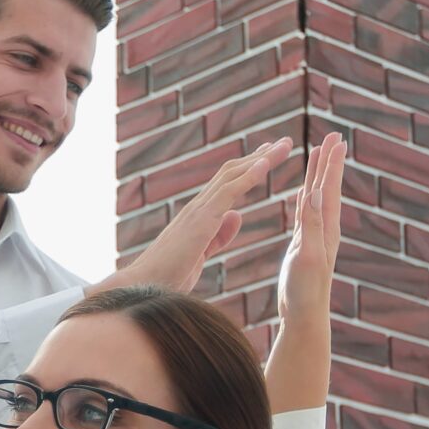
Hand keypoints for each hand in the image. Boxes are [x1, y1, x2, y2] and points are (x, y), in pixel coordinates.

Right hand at [94, 139, 291, 296]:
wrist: (144, 286)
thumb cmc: (169, 275)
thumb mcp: (203, 253)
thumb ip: (219, 235)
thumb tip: (236, 216)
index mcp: (200, 214)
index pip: (228, 182)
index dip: (250, 168)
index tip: (268, 156)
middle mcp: (198, 205)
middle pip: (232, 171)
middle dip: (260, 156)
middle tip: (284, 143)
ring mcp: (198, 209)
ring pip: (233, 174)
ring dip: (261, 159)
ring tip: (283, 146)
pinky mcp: (201, 219)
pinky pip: (228, 191)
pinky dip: (248, 176)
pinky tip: (264, 164)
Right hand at [276, 131, 345, 328]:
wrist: (304, 316)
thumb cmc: (306, 290)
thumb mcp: (308, 255)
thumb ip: (311, 224)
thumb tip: (312, 193)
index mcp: (326, 228)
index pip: (329, 188)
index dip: (332, 163)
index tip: (336, 139)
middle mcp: (324, 228)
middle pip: (326, 186)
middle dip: (328, 160)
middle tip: (332, 134)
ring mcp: (315, 235)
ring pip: (315, 196)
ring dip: (318, 173)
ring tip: (319, 152)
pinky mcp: (304, 244)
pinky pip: (305, 211)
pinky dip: (305, 195)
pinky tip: (304, 189)